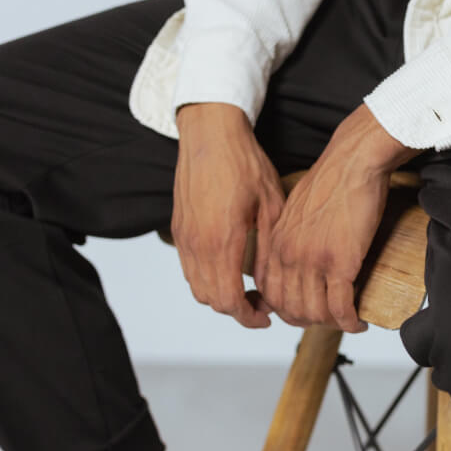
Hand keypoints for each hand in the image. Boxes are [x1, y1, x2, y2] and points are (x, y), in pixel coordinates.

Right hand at [172, 102, 284, 328]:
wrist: (212, 133)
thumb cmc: (244, 163)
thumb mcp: (272, 207)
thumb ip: (269, 250)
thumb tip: (271, 284)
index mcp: (221, 242)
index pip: (229, 301)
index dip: (249, 317)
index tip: (267, 316)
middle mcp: (196, 244)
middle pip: (210, 300)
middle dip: (236, 310)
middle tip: (262, 303)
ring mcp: (184, 237)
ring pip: (196, 287)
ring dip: (220, 295)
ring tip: (247, 287)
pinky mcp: (178, 228)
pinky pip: (188, 268)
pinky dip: (207, 278)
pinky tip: (229, 266)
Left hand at [254, 104, 424, 331]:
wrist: (353, 161)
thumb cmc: (332, 180)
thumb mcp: (297, 210)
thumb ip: (291, 236)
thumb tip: (300, 258)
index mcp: (275, 242)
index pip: (270, 292)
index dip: (286, 310)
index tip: (303, 312)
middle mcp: (288, 255)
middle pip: (290, 309)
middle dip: (310, 322)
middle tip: (329, 321)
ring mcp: (312, 261)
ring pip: (315, 313)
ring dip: (333, 325)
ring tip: (348, 321)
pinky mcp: (340, 263)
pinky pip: (340, 307)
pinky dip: (350, 322)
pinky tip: (359, 322)